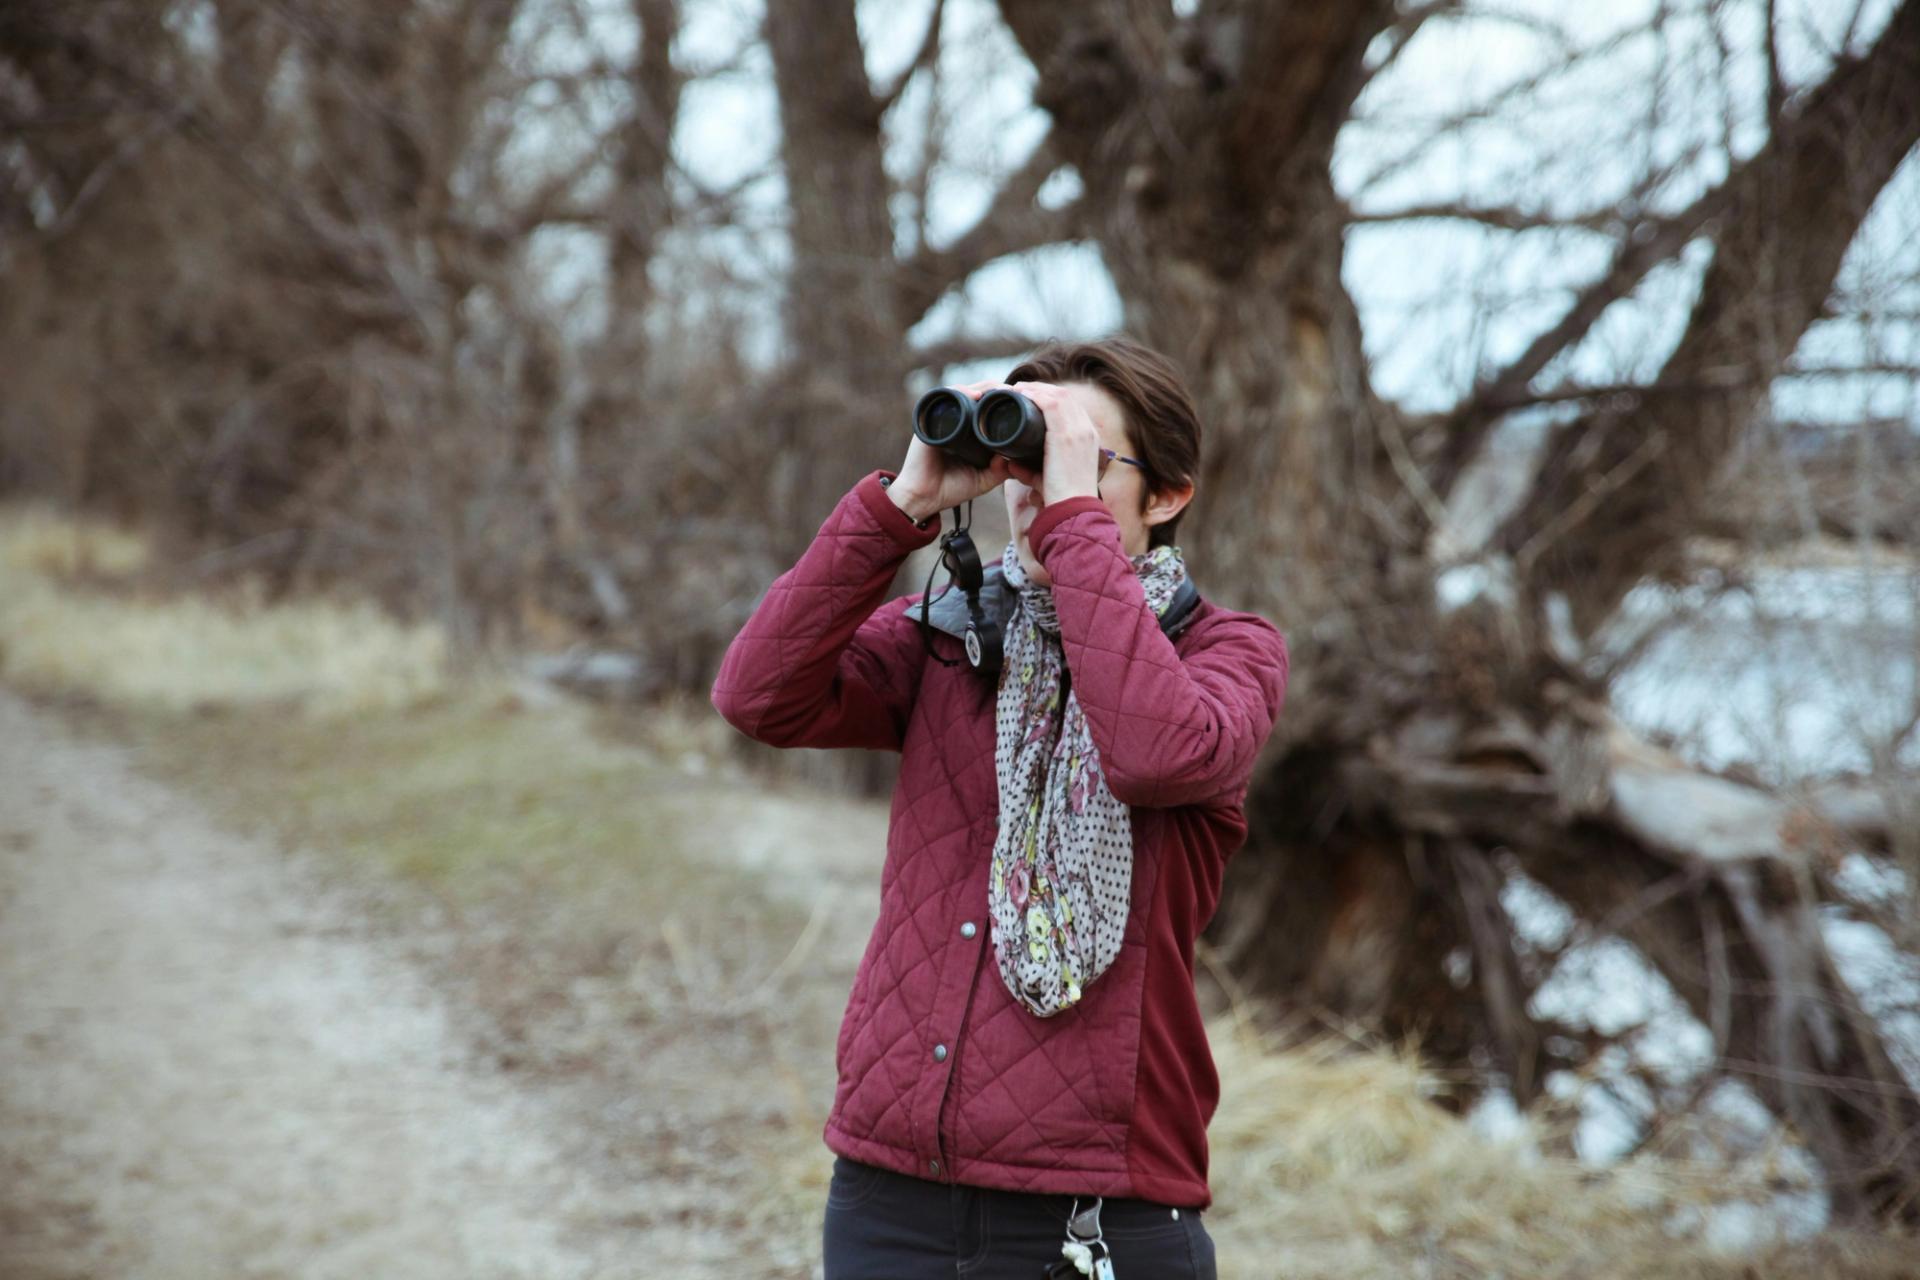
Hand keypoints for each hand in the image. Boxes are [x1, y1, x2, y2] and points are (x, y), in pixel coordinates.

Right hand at [888, 381, 1013, 520]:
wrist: (923, 497)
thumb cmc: (951, 489)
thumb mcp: (983, 480)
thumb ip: (1000, 471)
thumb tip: (1013, 456)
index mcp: (968, 432)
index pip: (986, 408)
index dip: (1004, 401)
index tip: (1023, 401)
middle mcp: (955, 421)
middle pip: (978, 394)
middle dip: (997, 390)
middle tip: (1015, 392)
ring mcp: (943, 418)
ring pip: (964, 392)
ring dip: (984, 388)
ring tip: (1001, 390)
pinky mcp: (929, 420)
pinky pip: (945, 398)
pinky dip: (960, 392)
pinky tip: (976, 395)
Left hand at [1000, 382, 1101, 505]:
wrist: (1073, 509)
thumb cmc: (1061, 500)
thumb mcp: (1047, 479)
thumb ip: (1029, 471)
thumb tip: (1010, 466)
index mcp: (1088, 438)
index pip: (1072, 407)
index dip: (1051, 398)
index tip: (1032, 398)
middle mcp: (1087, 430)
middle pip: (1065, 397)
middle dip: (1042, 389)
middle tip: (1021, 390)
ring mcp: (1078, 430)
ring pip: (1058, 396)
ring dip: (1036, 389)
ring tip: (1018, 389)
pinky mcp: (1066, 435)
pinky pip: (1051, 404)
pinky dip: (1035, 396)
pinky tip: (1022, 394)